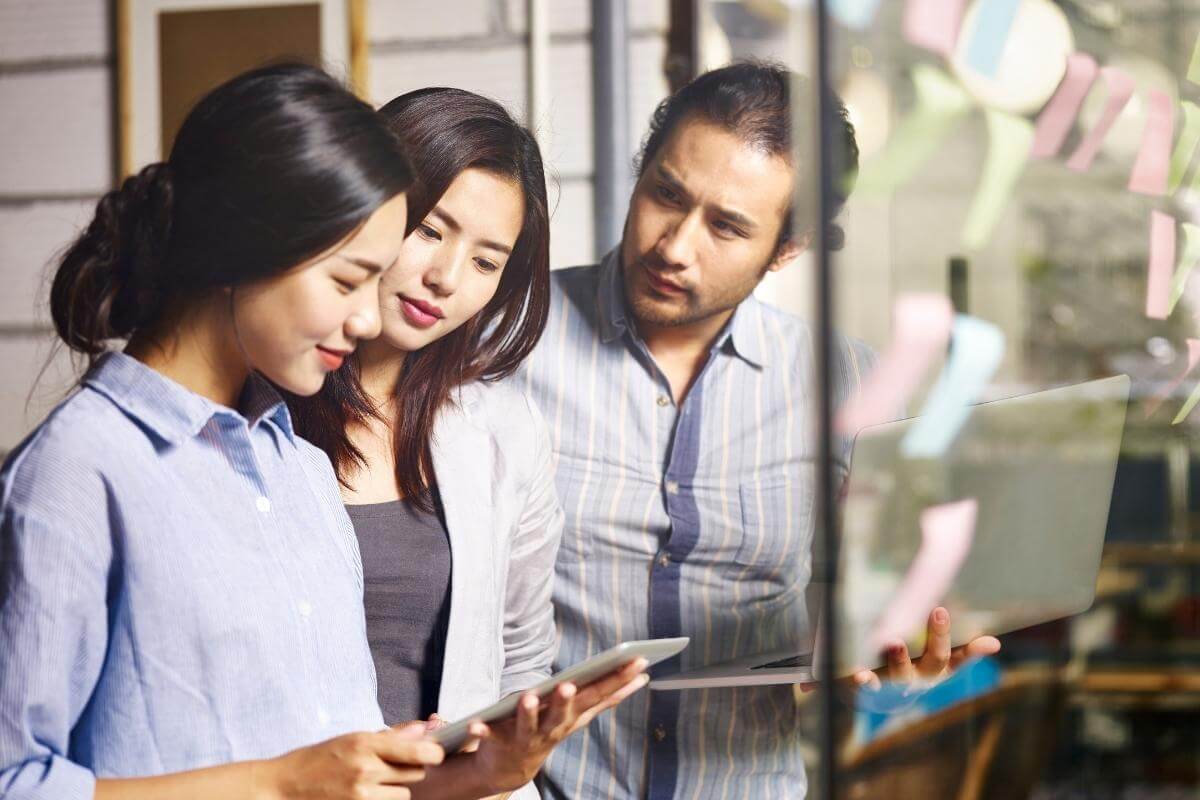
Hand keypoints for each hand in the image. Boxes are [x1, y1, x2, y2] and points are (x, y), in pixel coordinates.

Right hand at [257, 723, 444, 799]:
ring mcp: (361, 794)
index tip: (435, 752)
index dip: (433, 752)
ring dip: (395, 789)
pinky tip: (366, 795)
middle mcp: (366, 768)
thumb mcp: (351, 739)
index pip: (416, 750)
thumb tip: (423, 730)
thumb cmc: (317, 760)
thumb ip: (389, 737)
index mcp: (364, 743)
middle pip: (415, 772)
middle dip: (410, 769)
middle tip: (393, 767)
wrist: (283, 786)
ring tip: (374, 783)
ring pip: (404, 794)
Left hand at [462, 658, 649, 792]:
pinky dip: (482, 731)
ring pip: (528, 725)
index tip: (639, 661)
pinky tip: (475, 725)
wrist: (511, 768)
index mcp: (573, 715)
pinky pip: (489, 735)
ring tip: (528, 698)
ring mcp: (525, 736)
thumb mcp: (581, 712)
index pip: (599, 695)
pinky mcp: (499, 741)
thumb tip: (643, 675)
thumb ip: (608, 695)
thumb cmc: (550, 729)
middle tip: (569, 685)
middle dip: (566, 700)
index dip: (619, 679)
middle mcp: (552, 727)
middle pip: (562, 713)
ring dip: (529, 712)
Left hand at [851, 606, 1000, 690]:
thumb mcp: (936, 658)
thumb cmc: (913, 669)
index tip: (992, 641)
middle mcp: (922, 678)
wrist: (882, 700)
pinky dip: (865, 682)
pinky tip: (860, 675)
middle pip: (935, 660)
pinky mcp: (873, 689)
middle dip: (938, 637)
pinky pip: (869, 687)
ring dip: (900, 659)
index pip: (960, 657)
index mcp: (938, 668)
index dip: (974, 650)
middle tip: (940, 611)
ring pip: (902, 674)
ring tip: (896, 643)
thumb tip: (996, 643)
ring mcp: (898, 685)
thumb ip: (958, 648)